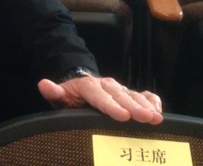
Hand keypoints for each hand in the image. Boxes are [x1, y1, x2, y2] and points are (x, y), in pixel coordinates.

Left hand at [38, 76, 162, 124]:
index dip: (111, 106)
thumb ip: (54, 92)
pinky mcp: (130, 93)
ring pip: (134, 95)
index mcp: (89, 87)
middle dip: (134, 107)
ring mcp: (120, 90)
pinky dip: (152, 100)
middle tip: (147, 118)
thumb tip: (43, 84)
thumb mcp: (60, 96)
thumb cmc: (71, 97)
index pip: (100, 97)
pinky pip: (144, 94)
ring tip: (156, 117)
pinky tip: (159, 110)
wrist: (81, 86)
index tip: (123, 115)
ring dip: (146, 106)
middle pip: (121, 96)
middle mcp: (106, 86)